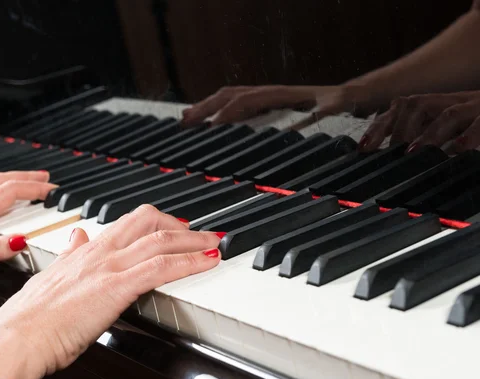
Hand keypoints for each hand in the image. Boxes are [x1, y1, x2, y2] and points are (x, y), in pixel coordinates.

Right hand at [0, 205, 221, 378]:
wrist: (16, 338)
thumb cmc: (29, 319)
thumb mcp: (51, 277)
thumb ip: (69, 255)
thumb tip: (78, 238)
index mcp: (85, 251)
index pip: (126, 224)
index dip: (154, 222)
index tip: (170, 226)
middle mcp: (100, 252)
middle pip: (147, 220)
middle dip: (177, 224)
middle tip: (197, 232)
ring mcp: (110, 266)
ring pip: (161, 240)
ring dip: (193, 240)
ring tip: (213, 243)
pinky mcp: (117, 287)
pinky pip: (163, 266)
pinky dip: (191, 261)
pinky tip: (208, 261)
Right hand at [181, 84, 370, 125]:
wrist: (350, 96)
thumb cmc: (342, 101)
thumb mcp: (337, 105)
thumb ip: (325, 109)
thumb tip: (314, 113)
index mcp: (279, 94)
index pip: (244, 101)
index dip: (225, 114)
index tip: (208, 128)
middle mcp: (269, 93)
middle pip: (228, 96)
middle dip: (205, 108)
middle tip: (185, 123)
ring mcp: (266, 98)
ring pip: (229, 98)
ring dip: (207, 107)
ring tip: (188, 119)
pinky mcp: (267, 105)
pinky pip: (236, 104)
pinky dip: (218, 111)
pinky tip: (212, 121)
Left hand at [359, 91, 479, 152]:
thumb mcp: (451, 131)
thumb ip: (429, 139)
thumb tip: (399, 159)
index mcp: (439, 105)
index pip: (400, 109)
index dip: (380, 126)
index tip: (363, 147)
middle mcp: (454, 101)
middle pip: (416, 104)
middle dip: (397, 130)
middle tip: (389, 153)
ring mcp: (476, 105)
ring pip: (446, 113)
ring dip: (427, 134)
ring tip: (414, 152)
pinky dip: (469, 136)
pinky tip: (457, 150)